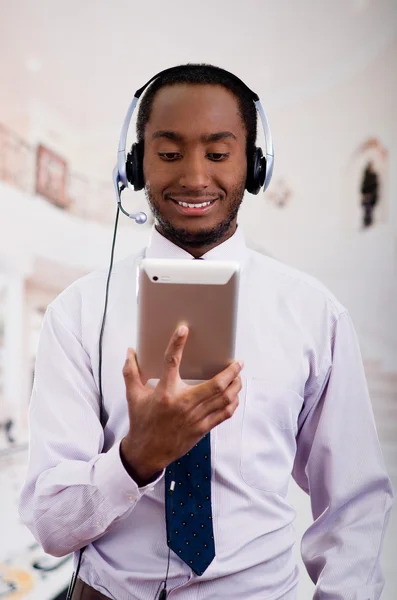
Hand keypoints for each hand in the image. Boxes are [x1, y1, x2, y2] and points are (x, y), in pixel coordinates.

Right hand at [120, 325, 242, 485]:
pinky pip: (223, 414)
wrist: (147, 452)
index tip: (184, 330)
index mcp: (164, 392)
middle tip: (238, 362)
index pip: (171, 362)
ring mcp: (195, 418)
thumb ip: (130, 372)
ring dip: (235, 386)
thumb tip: (130, 352)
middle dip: (231, 372)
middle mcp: (182, 404)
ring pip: (223, 399)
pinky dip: (232, 403)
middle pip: (215, 384)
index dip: (177, 344)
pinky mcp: (202, 429)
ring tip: (239, 376)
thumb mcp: (133, 396)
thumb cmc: (141, 422)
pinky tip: (234, 396)